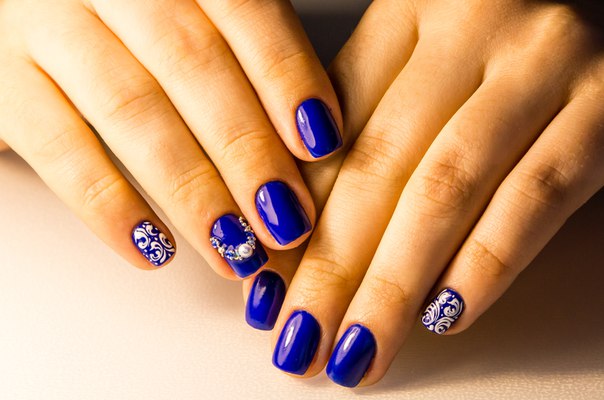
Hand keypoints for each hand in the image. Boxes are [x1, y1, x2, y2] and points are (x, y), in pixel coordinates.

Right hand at [0, 0, 343, 276]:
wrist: (26, 9)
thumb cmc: (131, 17)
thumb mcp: (186, 13)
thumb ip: (241, 54)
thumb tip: (313, 135)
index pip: (242, 9)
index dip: (286, 77)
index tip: (322, 144)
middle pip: (193, 65)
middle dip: (247, 150)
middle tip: (286, 220)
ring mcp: (44, 25)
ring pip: (133, 110)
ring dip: (192, 190)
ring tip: (234, 248)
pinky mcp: (0, 82)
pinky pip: (58, 148)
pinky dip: (109, 206)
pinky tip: (153, 250)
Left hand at [264, 0, 603, 385]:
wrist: (594, 7)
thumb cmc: (498, 49)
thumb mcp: (423, 67)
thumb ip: (367, 131)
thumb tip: (298, 234)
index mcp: (406, 13)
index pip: (334, 135)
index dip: (295, 222)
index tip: (268, 290)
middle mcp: (469, 26)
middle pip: (379, 168)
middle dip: (331, 269)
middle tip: (300, 339)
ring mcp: (540, 62)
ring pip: (445, 191)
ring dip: (394, 286)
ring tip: (359, 349)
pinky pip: (532, 197)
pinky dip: (483, 265)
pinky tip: (442, 316)